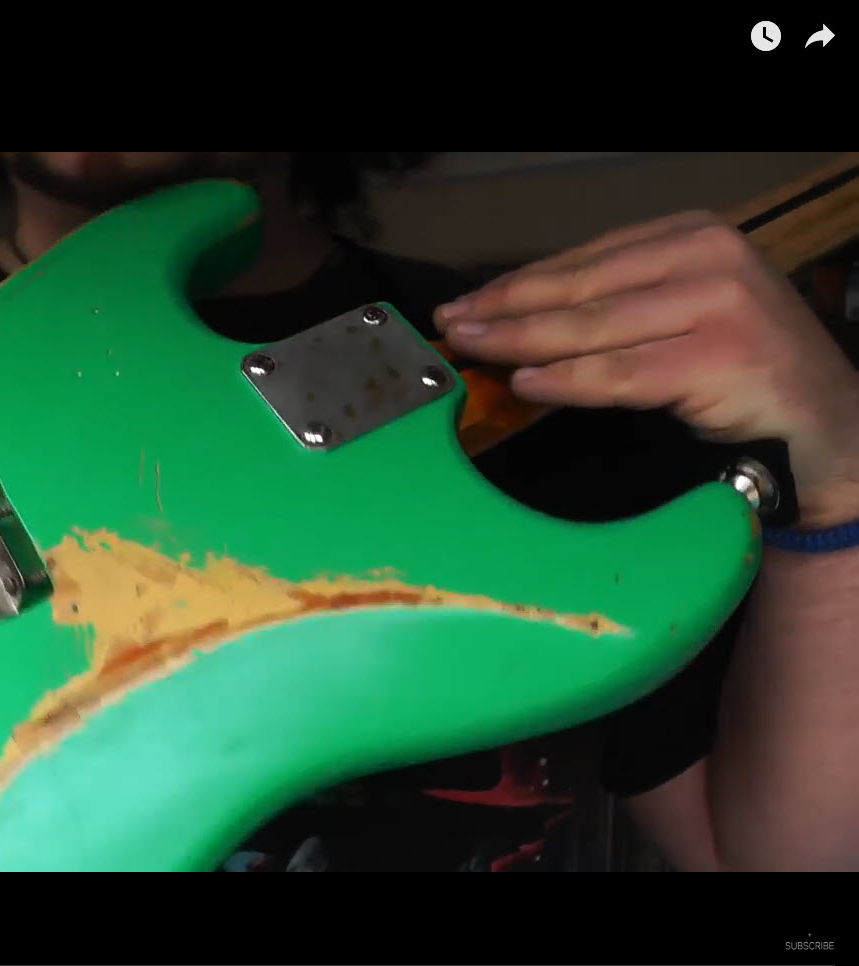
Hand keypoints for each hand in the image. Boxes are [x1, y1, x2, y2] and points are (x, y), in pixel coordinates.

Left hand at [433, 212, 858, 527]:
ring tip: (473, 349)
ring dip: (521, 341)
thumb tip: (519, 319)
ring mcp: (717, 304)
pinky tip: (524, 381)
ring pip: (593, 328)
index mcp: (690, 236)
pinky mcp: (718, 357)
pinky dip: (567, 379)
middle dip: (506, 309)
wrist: (823, 421)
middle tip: (453, 325)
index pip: (584, 261)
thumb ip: (614, 308)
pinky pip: (621, 373)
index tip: (468, 302)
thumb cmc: (742, 368)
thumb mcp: (678, 315)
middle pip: (580, 289)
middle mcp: (705, 257)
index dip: (517, 284)